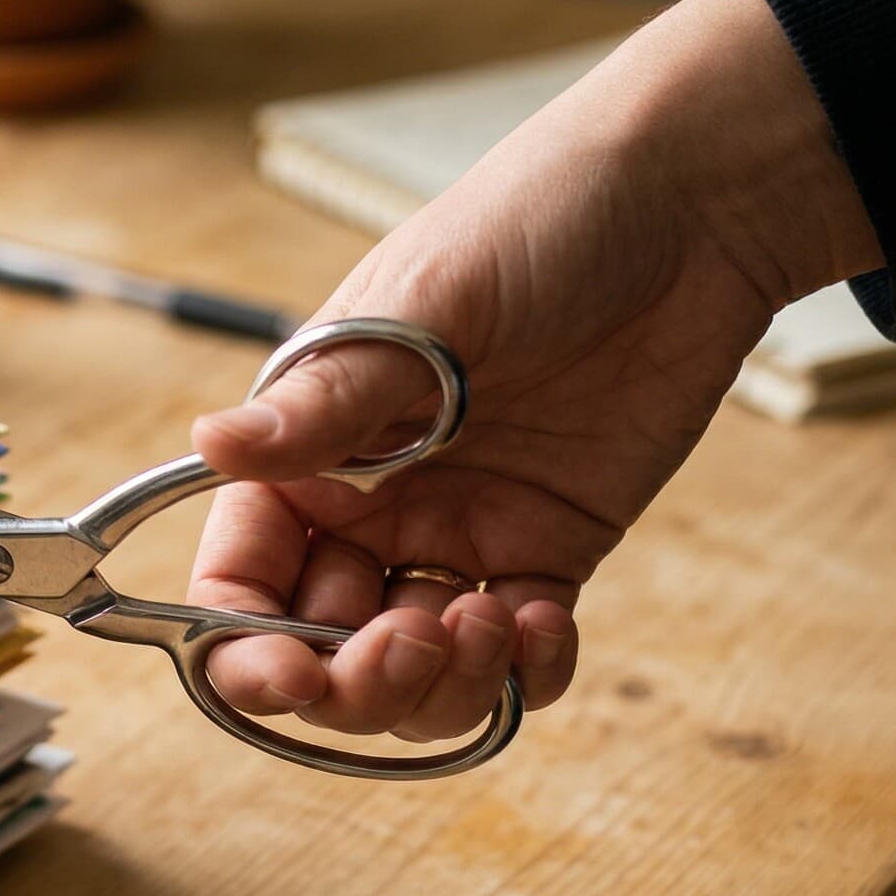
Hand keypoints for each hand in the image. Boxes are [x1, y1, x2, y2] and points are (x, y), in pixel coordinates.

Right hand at [187, 0, 880, 740]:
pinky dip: (522, 672)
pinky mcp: (546, 549)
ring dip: (441, 687)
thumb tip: (209, 442)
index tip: (290, 677)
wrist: (687, 207)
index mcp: (305, 451)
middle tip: (413, 642)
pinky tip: (544, 623)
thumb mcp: (418, 310)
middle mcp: (366, 506)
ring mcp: (457, 534)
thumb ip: (323, 402)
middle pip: (322, 652)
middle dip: (356, 682)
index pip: (241, 582)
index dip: (247, 648)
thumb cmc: (531, 223)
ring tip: (492, 621)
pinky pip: (513, 657)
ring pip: (416, 674)